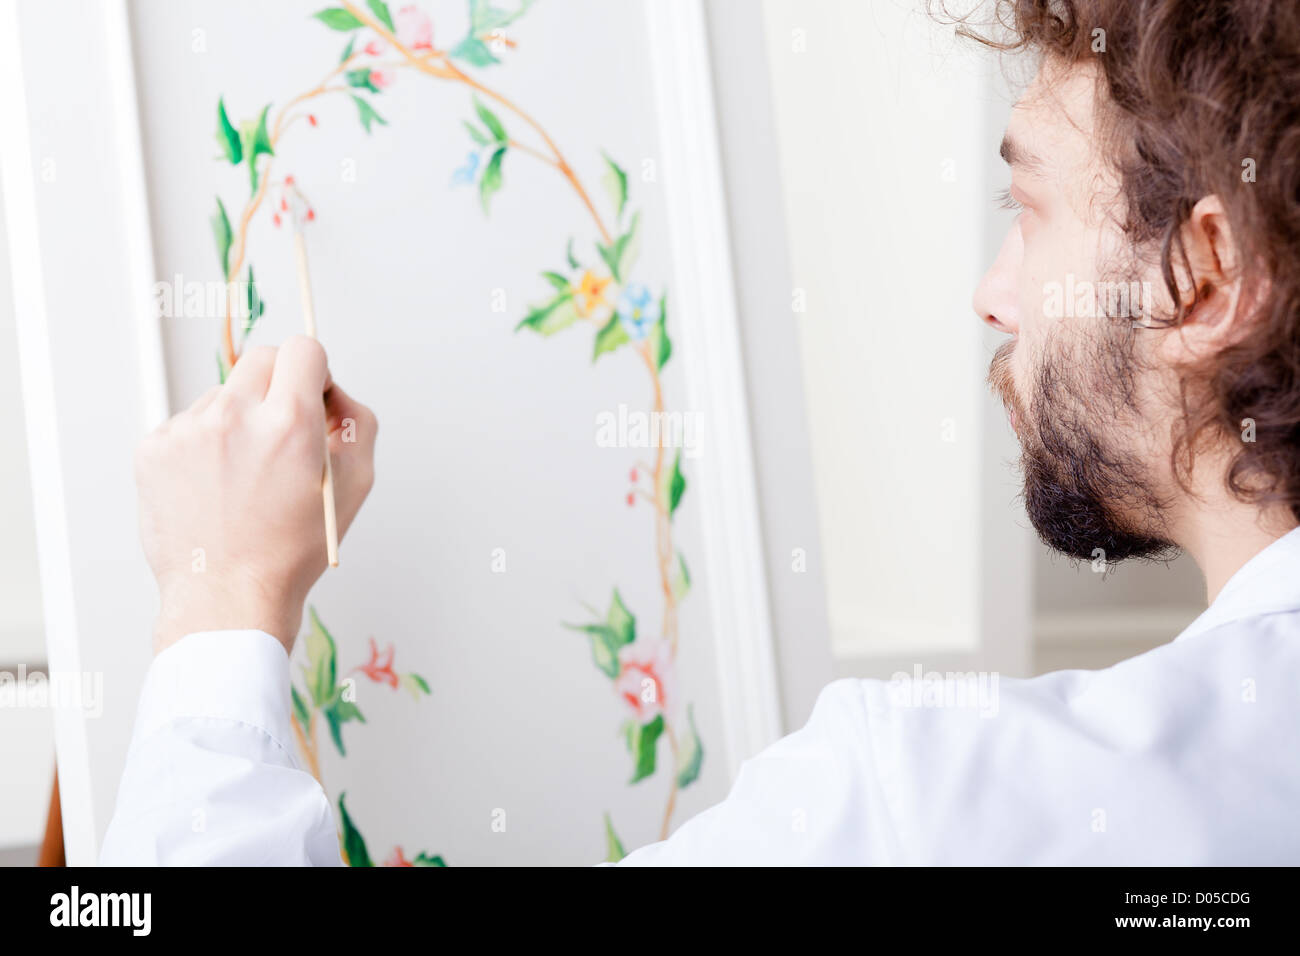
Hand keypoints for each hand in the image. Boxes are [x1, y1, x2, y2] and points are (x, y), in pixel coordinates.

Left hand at [135, 336, 376, 654]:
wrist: (227, 596)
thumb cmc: (295, 549)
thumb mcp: (357, 484)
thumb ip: (356, 421)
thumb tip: (333, 392)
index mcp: (290, 422)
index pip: (303, 349)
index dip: (315, 371)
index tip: (313, 395)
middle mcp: (234, 416)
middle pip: (261, 360)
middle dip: (278, 386)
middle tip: (282, 433)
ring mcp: (187, 430)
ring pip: (223, 395)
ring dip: (239, 420)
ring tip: (244, 476)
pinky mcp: (154, 448)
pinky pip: (188, 424)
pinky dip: (205, 445)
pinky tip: (216, 486)